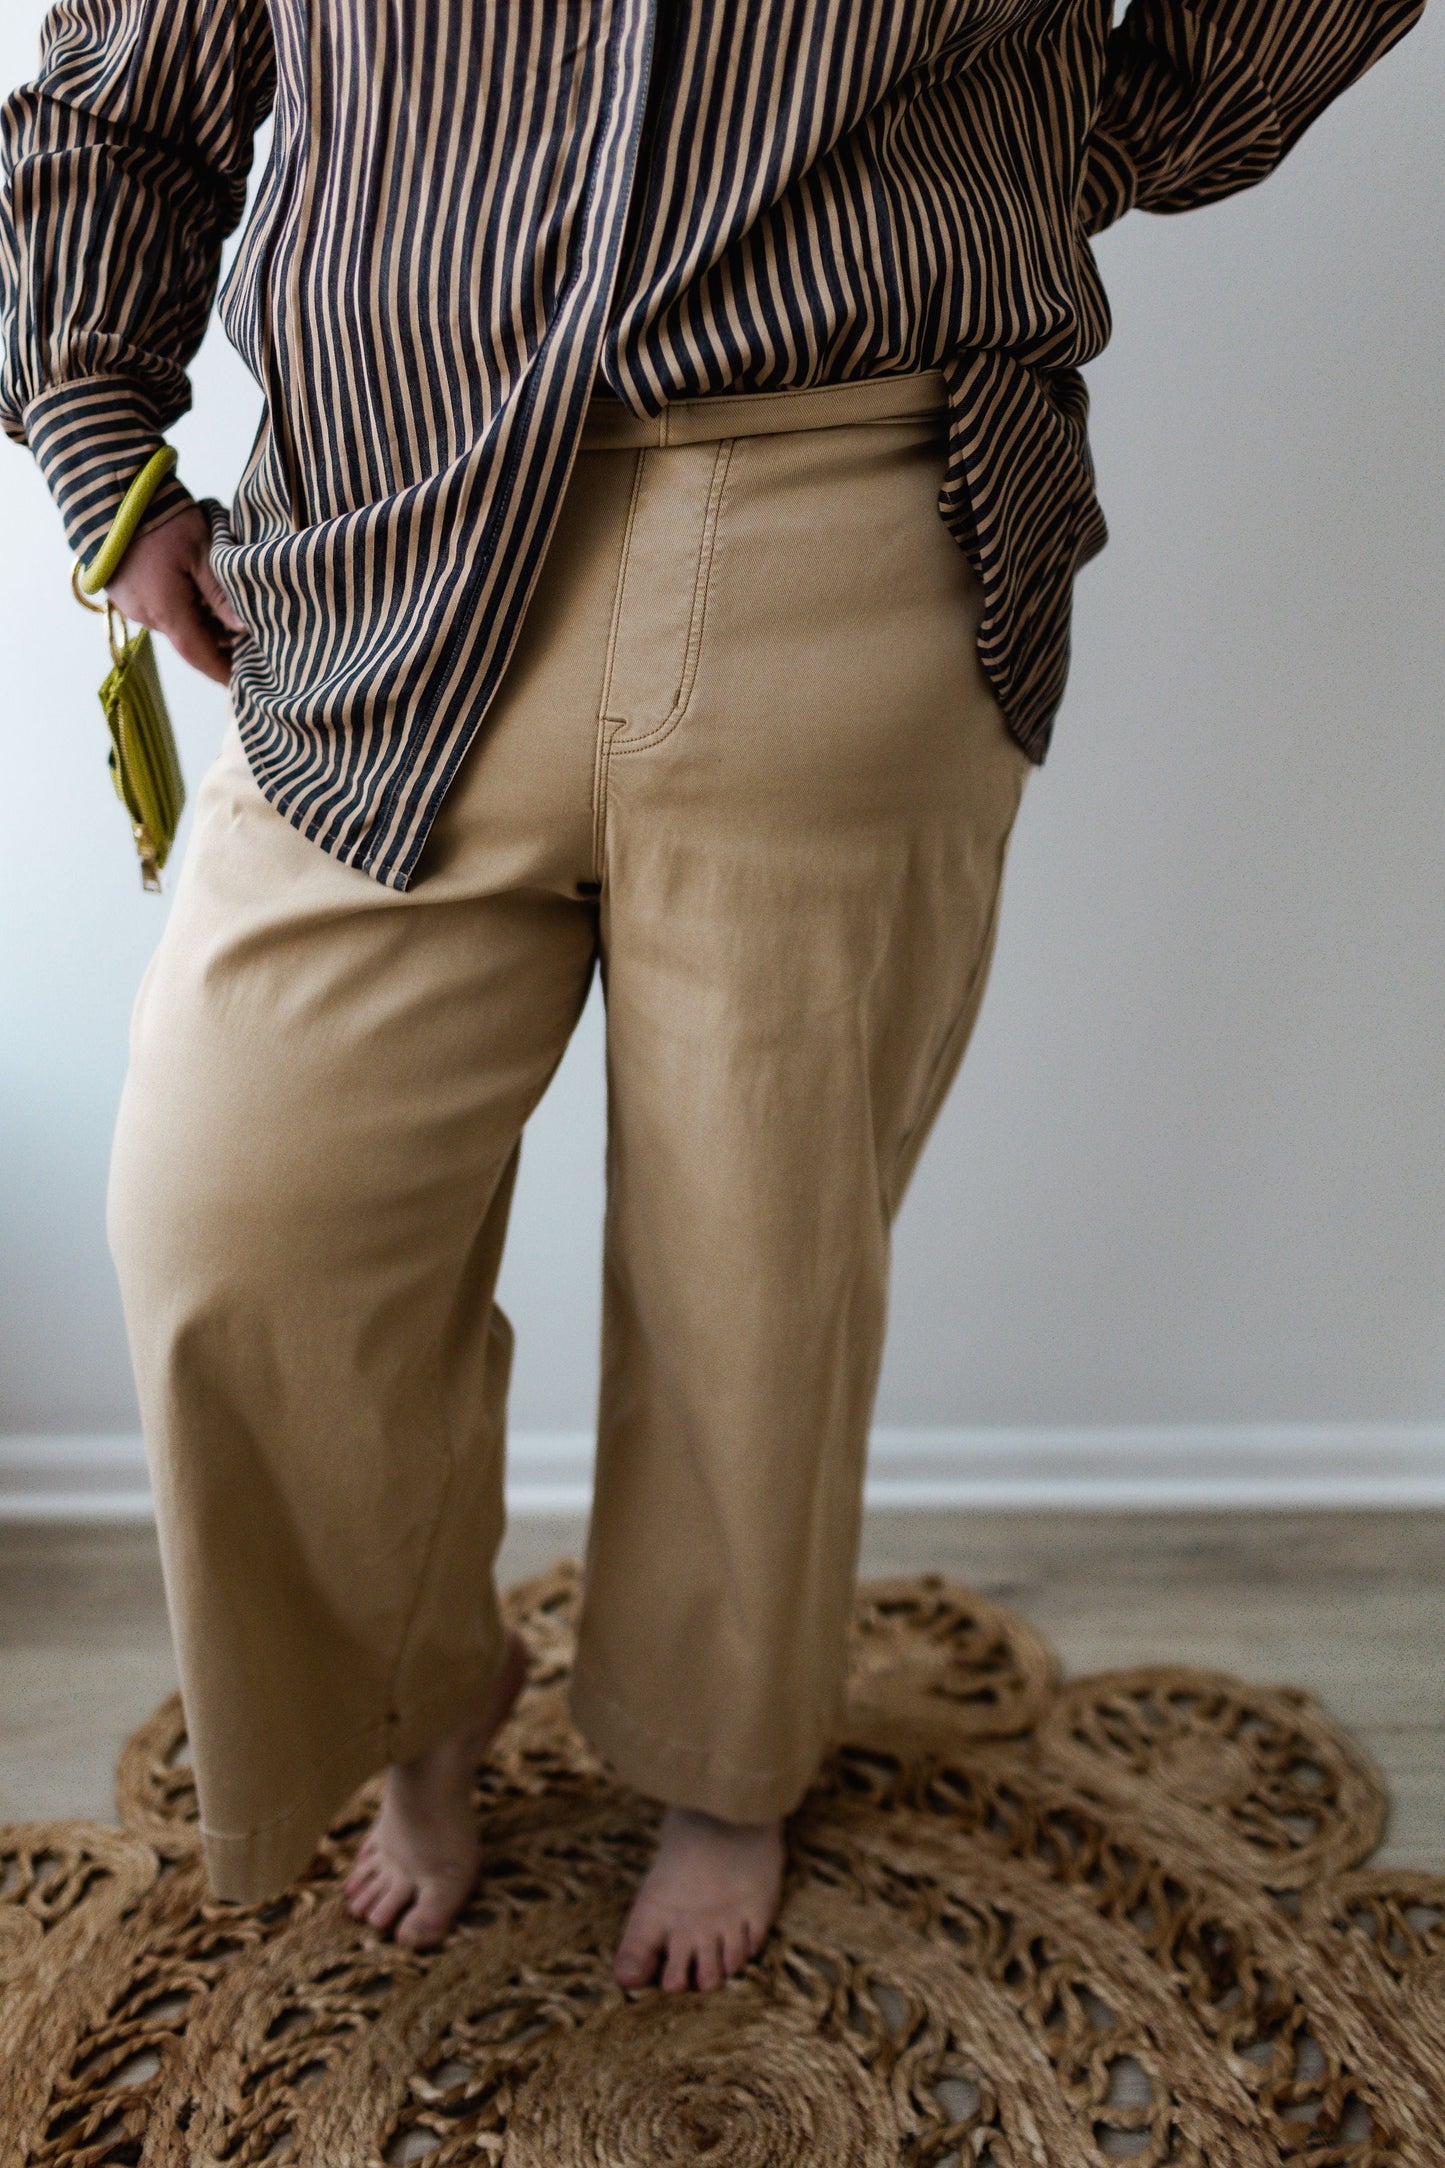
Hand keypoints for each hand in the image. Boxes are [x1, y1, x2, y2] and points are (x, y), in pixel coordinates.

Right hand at [104, 504, 244, 684]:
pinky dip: (182, 604)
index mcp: (166, 611)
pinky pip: (158, 606)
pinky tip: (199, 586)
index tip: (244, 683)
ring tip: (229, 604)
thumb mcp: (204, 551)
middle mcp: (145, 614)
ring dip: (201, 618)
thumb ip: (222, 594)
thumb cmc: (162, 517)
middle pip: (190, 638)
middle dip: (219, 640)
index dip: (223, 671)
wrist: (110, 489)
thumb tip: (244, 629)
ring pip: (174, 621)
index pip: (200, 655)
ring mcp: (131, 602)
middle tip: (251, 633)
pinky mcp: (124, 588)